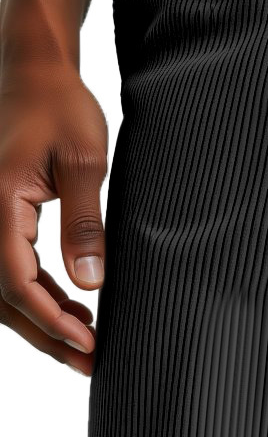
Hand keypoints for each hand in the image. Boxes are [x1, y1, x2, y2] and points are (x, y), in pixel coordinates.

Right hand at [0, 61, 107, 375]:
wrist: (35, 74)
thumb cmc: (60, 107)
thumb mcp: (84, 162)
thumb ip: (85, 224)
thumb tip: (89, 284)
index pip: (15, 279)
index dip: (50, 318)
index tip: (88, 341)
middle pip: (4, 297)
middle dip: (46, 333)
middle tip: (89, 362)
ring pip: (2, 289)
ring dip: (40, 320)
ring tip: (85, 345)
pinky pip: (7, 269)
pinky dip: (35, 296)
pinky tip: (70, 310)